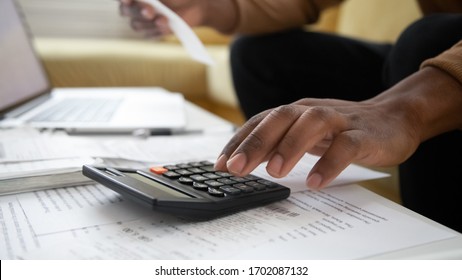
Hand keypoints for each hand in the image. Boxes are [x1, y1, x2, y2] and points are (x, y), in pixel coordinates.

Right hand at [119, 0, 207, 36]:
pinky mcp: (151, 32)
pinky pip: (148, 34)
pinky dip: (158, 30)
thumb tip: (142, 1)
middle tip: (150, 11)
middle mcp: (135, 6)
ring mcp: (142, 21)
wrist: (193, 7)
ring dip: (149, 22)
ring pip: (136, 24)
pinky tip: (168, 26)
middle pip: (125, 11)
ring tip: (164, 19)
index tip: (127, 0)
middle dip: (138, 11)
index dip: (122, 0)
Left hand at [215, 67, 461, 189]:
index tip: (219, 164)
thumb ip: (277, 143)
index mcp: (296, 112)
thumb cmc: (341, 129)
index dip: (239, 141)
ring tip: (274, 172)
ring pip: (312, 124)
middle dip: (255, 142)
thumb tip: (242, 161)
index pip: (261, 121)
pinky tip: (315, 181)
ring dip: (290, 146)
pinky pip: (346, 146)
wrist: (393, 117)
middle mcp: (313, 111)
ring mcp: (340, 120)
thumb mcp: (305, 133)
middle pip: (280, 118)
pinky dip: (329, 162)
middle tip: (236, 168)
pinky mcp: (364, 135)